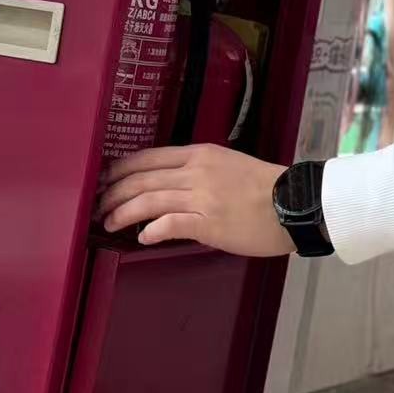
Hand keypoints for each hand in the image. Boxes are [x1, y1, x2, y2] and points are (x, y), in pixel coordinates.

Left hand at [97, 144, 295, 255]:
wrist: (295, 203)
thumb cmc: (264, 188)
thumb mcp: (227, 167)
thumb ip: (198, 173)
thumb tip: (170, 188)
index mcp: (201, 155)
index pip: (148, 157)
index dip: (120, 169)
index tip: (104, 179)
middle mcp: (197, 171)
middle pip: (141, 179)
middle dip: (113, 193)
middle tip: (98, 205)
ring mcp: (202, 196)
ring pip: (148, 200)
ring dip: (123, 212)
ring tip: (109, 223)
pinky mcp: (209, 222)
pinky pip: (169, 224)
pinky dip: (150, 230)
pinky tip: (141, 237)